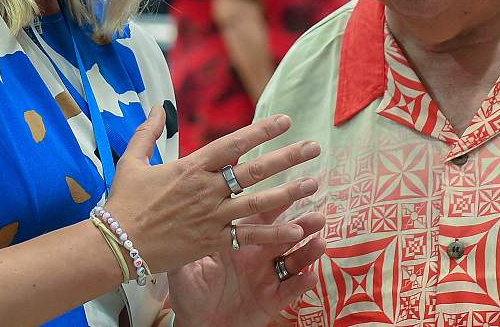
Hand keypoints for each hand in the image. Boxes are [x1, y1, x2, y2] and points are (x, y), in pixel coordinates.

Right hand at [105, 107, 320, 272]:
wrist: (115, 245)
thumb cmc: (123, 202)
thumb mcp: (132, 161)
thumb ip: (147, 132)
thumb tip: (156, 107)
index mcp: (192, 167)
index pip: (234, 143)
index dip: (261, 130)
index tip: (285, 121)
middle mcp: (207, 189)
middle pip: (255, 170)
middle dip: (287, 157)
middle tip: (313, 147)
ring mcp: (212, 216)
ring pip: (259, 202)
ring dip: (289, 193)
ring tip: (314, 184)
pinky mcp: (212, 241)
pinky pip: (248, 237)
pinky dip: (273, 234)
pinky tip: (297, 230)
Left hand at [168, 208, 326, 326]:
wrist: (197, 325)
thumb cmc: (190, 293)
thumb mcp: (184, 267)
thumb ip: (188, 242)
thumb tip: (179, 214)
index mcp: (239, 241)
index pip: (261, 217)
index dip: (277, 202)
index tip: (294, 186)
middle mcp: (258, 255)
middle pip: (284, 235)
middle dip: (303, 224)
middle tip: (318, 215)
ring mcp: (267, 277)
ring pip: (292, 261)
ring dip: (308, 251)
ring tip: (320, 242)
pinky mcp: (271, 301)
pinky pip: (289, 291)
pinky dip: (301, 284)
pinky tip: (311, 276)